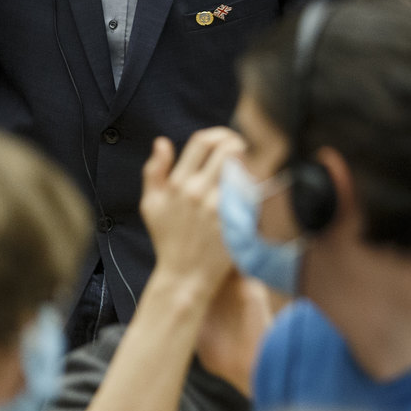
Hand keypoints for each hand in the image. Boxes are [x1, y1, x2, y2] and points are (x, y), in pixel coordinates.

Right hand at [138, 128, 242, 294]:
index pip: (203, 141)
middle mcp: (198, 191)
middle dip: (239, 144)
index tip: (227, 140)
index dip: (218, 134)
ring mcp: (219, 206)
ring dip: (251, 163)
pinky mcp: (237, 220)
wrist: (185, 276)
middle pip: (228, 148)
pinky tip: (258, 188)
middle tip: (244, 151)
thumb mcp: (151, 205)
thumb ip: (154, 172)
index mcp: (178, 183)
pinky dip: (258, 185)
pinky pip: (254, 192)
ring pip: (245, 167)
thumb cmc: (168, 240)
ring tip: (253, 167)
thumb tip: (162, 142)